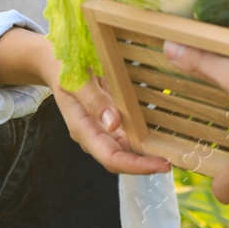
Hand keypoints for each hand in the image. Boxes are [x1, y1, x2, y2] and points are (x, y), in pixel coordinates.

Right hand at [41, 49, 171, 175]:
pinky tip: (161, 136)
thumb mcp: (74, 79)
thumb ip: (93, 100)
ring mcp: (102, 128)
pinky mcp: (110, 120)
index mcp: (82, 128)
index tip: (160, 164)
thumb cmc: (62, 68)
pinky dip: (144, 138)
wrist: (55, 62)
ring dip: (147, 154)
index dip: (136, 165)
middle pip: (121, 159)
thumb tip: (114, 123)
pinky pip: (128, 134)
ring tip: (173, 153)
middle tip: (173, 162)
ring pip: (126, 150)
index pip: (110, 157)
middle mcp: (93, 134)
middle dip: (145, 165)